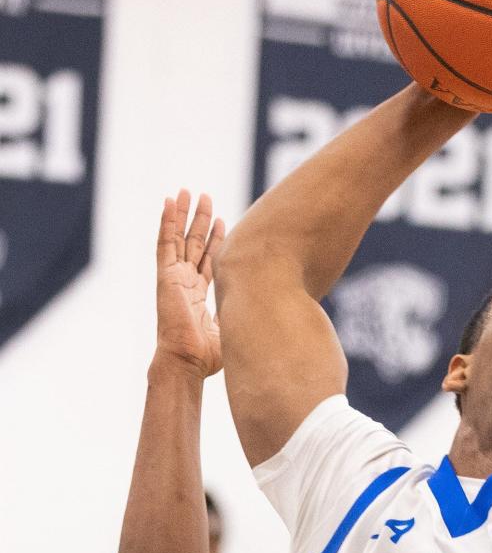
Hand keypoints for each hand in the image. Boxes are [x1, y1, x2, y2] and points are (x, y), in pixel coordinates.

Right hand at [155, 190, 224, 377]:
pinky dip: (166, 221)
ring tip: (188, 192)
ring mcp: (173, 278)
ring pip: (179, 238)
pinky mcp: (165, 276)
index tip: (224, 223)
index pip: (207, 261)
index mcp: (197, 295)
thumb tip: (267, 313)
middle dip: (201, 222)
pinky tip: (169, 201)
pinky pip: (164, 242)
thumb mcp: (231, 330)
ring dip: (184, 214)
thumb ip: (241, 316)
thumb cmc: (207, 357)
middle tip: (207, 199)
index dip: (215, 242)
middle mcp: (184, 283)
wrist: (187, 361)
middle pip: (193, 245)